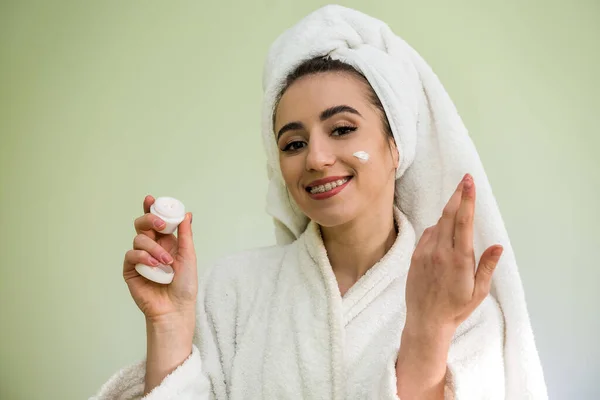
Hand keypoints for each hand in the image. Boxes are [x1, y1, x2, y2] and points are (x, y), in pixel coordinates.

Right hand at [122, 195, 197, 324]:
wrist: (175, 308)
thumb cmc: (184, 285)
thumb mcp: (189, 256)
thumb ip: (186, 235)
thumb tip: (187, 214)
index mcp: (166, 241)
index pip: (155, 221)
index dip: (151, 208)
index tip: (150, 199)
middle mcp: (151, 247)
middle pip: (141, 224)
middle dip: (149, 219)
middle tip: (159, 224)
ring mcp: (140, 258)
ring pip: (139, 238)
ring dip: (154, 248)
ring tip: (166, 262)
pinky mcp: (131, 269)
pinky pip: (132, 254)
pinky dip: (143, 257)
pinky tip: (153, 265)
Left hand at [405, 173, 502, 336]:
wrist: (426, 321)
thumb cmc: (456, 308)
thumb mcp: (478, 291)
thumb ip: (487, 266)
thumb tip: (497, 245)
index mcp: (459, 259)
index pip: (463, 222)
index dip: (467, 200)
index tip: (469, 182)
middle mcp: (440, 252)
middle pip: (448, 215)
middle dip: (458, 195)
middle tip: (464, 180)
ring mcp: (425, 253)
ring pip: (438, 224)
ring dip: (449, 213)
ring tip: (459, 209)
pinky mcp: (415, 256)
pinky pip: (428, 234)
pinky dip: (438, 228)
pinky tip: (444, 233)